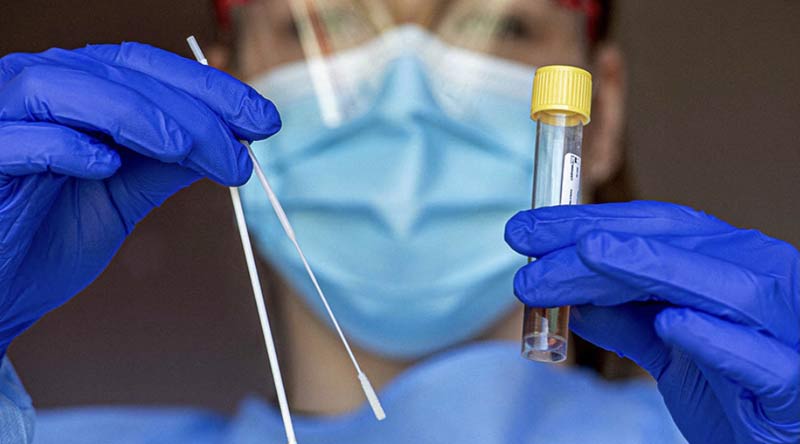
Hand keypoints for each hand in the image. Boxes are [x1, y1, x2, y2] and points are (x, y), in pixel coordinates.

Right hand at [0, 43, 279, 354]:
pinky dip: (63, 145)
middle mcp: (42, 90)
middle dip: (192, 111)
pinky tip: (106, 166)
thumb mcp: (122, 196)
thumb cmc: (47, 238)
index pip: (152, 70)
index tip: (264, 121)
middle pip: (122, 75)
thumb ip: (165, 165)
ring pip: (68, 88)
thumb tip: (230, 146)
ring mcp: (3, 119)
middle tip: (240, 154)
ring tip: (186, 150)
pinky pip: (17, 138)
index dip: (211, 89)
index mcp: (80, 93)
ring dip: (137, 115)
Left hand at [505, 201, 798, 443]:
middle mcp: (759, 280)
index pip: (652, 227)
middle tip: (527, 249)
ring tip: (588, 255)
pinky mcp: (794, 384)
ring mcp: (784, 329)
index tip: (524, 229)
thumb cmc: (732, 391)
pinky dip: (717, 339)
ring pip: (725, 287)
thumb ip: (623, 319)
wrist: (782, 443)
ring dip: (649, 268)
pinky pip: (762, 360)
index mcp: (726, 264)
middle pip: (676, 244)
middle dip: (596, 240)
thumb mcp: (666, 350)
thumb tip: (568, 295)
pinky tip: (669, 322)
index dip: (587, 221)